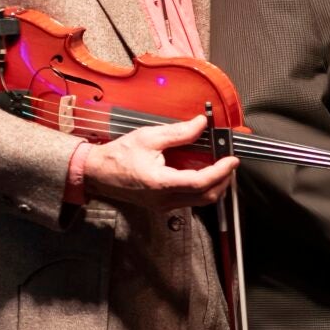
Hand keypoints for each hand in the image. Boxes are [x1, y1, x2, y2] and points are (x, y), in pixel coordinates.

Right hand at [78, 113, 236, 210]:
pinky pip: (189, 201)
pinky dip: (202, 189)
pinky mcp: (161, 205)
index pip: (200, 182)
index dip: (220, 172)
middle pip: (205, 196)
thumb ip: (178, 133)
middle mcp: (163, 199)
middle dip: (223, 180)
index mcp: (160, 183)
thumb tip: (200, 124)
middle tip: (230, 164)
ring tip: (220, 168)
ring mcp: (163, 205)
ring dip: (214, 186)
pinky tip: (203, 174)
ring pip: (199, 201)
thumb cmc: (117, 155)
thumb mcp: (148, 137)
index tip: (232, 160)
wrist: (97, 173)